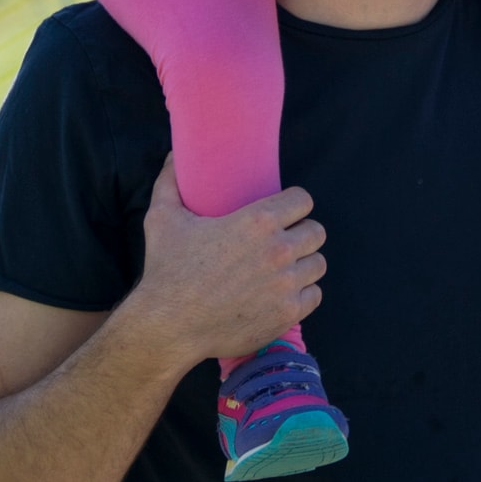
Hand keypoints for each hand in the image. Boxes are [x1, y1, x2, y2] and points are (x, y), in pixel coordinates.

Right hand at [122, 159, 327, 365]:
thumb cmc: (167, 270)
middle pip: (316, 231)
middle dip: (302, 233)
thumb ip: (171, 182)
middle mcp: (279, 250)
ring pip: (318, 264)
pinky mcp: (288, 313)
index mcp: (258, 221)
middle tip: (284, 241)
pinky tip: (285, 292)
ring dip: (304, 263)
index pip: (303, 200)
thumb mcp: (162, 218)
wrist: (168, 326)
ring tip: (286, 267)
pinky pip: (314, 295)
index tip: (285, 212)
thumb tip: (174, 155)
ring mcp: (286, 284)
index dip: (294, 204)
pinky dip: (302, 293)